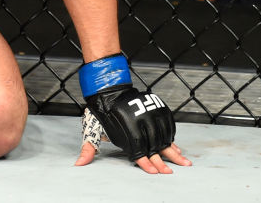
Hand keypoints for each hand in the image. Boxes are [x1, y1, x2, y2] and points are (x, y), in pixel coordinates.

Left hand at [75, 107, 191, 172]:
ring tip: (182, 160)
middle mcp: (139, 122)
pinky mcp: (156, 108)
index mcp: (125, 129)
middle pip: (154, 145)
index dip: (145, 162)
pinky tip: (175, 145)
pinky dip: (172, 135)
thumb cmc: (102, 112)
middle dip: (163, 160)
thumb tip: (78, 164)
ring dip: (171, 149)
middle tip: (170, 171)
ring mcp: (149, 114)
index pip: (137, 150)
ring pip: (163, 135)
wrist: (109, 89)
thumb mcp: (93, 129)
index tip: (155, 172)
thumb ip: (88, 149)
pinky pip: (167, 124)